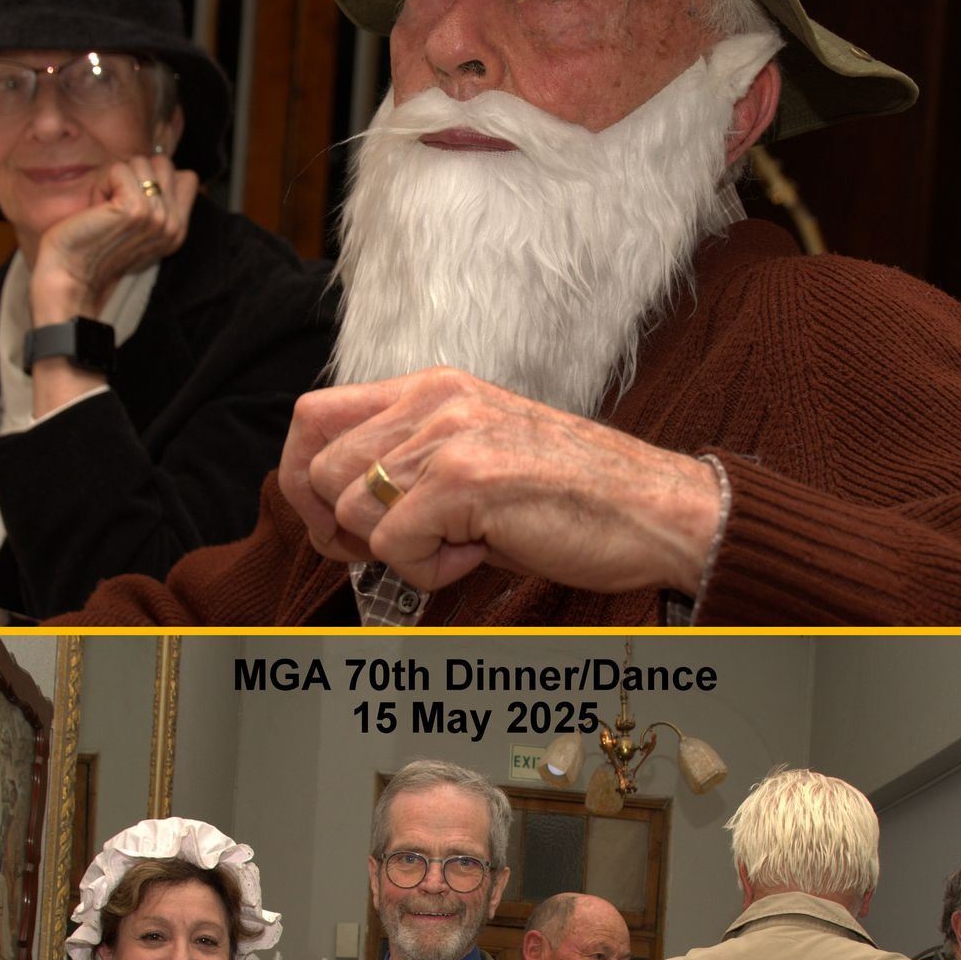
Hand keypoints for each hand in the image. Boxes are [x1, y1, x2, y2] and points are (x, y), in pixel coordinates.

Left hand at [30, 154, 198, 318]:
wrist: (71, 275)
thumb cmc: (92, 247)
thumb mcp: (134, 224)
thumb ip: (159, 200)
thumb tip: (179, 171)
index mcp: (178, 229)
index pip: (186, 177)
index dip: (152, 177)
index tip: (129, 201)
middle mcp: (173, 224)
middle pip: (162, 163)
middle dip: (132, 173)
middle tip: (113, 202)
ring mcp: (157, 217)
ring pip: (140, 161)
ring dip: (114, 177)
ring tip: (103, 206)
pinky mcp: (135, 209)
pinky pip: (119, 168)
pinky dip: (101, 181)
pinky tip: (96, 206)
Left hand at [278, 369, 722, 597]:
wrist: (658, 509)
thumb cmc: (579, 498)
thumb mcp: (483, 457)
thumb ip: (416, 464)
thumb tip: (343, 508)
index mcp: (435, 389)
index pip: (314, 414)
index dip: (302, 476)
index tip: (332, 522)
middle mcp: (435, 402)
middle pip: (319, 467)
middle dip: (343, 527)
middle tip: (406, 548)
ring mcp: (449, 437)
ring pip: (351, 508)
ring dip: (396, 549)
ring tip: (462, 545)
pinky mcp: (466, 480)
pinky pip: (394, 545)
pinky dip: (429, 570)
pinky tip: (484, 554)